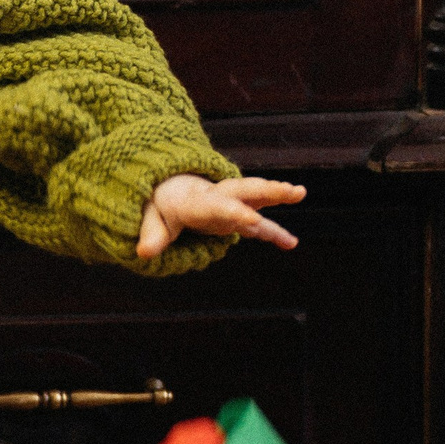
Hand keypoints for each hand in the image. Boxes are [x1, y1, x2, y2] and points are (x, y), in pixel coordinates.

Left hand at [136, 174, 305, 261]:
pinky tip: (291, 244)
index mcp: (197, 201)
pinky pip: (258, 224)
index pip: (217, 206)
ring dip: (278, 195)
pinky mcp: (236, 214)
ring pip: (257, 198)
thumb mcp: (151, 219)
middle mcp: (218, 197)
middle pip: (244, 191)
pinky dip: (274, 233)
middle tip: (292, 191)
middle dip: (267, 190)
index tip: (252, 220)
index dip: (233, 213)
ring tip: (300, 193)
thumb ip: (151, 234)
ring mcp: (230, 204)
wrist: (166, 189)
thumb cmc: (159, 204)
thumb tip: (144, 253)